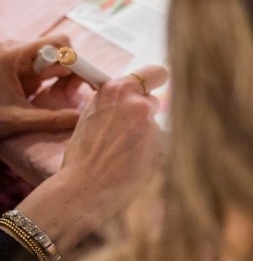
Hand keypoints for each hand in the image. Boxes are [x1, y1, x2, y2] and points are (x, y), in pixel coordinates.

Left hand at [0, 38, 82, 138]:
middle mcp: (14, 49)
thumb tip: (83, 119)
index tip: (85, 84)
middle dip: (70, 72)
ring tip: (58, 97)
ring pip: (52, 58)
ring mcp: (14, 56)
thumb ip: (53, 119)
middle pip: (59, 50)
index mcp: (13, 55)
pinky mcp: (14, 65)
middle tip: (68, 96)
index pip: (61, 43)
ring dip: (60, 77)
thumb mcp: (17, 119)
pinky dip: (50, 79)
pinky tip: (46, 95)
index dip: (77, 62)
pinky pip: (42, 65)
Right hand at [18, 68, 165, 250]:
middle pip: (153, 102)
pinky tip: (133, 163)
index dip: (156, 81)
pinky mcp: (160, 145)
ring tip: (124, 153)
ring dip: (147, 136)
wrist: (85, 187)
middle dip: (144, 115)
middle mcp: (136, 102)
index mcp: (115, 90)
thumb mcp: (92, 116)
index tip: (155, 87)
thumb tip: (131, 97)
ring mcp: (150, 124)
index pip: (155, 73)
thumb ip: (113, 103)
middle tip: (124, 134)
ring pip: (156, 125)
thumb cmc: (83, 155)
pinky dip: (151, 153)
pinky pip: (161, 145)